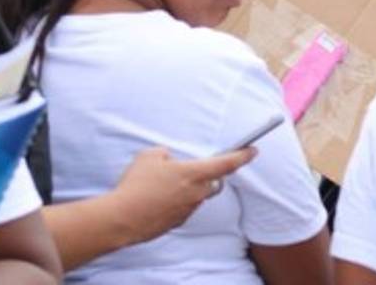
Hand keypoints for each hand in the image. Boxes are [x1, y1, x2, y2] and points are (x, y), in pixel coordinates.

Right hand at [105, 146, 255, 246]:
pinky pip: (183, 208)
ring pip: (197, 196)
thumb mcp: (148, 156)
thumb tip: (167, 158)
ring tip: (162, 186)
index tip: (253, 151)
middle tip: (189, 170)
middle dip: (207, 175)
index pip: (227, 164)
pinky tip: (156, 200)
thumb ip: (164, 153)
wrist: (122, 218)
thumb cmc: (136, 185)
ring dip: (187, 190)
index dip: (243, 156)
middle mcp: (196, 193)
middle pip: (213, 182)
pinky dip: (175, 203)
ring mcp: (188, 210)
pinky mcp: (177, 222)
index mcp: (194, 173)